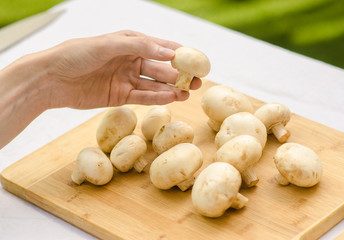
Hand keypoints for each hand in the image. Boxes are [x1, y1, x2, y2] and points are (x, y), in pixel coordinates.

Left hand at [47, 30, 201, 108]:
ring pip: (154, 84)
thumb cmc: (77, 54)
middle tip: (198, 81)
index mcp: (130, 43)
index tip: (197, 60)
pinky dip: (157, 98)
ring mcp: (126, 79)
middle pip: (161, 68)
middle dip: (180, 74)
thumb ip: (139, 46)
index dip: (180, 54)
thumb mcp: (109, 44)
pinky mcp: (120, 96)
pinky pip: (142, 97)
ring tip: (188, 93)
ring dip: (171, 89)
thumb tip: (170, 52)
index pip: (160, 47)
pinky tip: (172, 99)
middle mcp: (131, 61)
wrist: (52, 78)